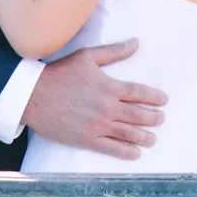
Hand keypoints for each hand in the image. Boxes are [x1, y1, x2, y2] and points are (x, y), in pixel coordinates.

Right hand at [22, 41, 169, 157]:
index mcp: (109, 87)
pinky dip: (127, 152)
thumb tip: (136, 43)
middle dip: (154, 118)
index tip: (164, 100)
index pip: (140, 93)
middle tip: (161, 119)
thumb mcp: (86, 57)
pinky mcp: (87, 139)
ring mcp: (97, 125)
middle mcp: (107, 108)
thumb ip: (113, 52)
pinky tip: (136, 153)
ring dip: (145, 137)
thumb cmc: (59, 74)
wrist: (33, 95)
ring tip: (152, 138)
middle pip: (139, 116)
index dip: (156, 98)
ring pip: (129, 134)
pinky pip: (112, 149)